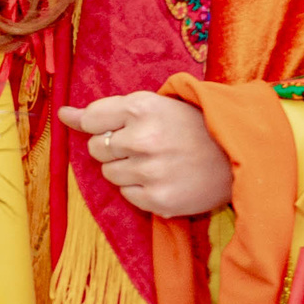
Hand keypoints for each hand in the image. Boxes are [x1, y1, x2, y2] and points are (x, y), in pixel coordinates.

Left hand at [59, 92, 232, 216]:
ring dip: (124, 169)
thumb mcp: (155, 104)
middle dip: (112, 147)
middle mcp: (143, 139)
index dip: (93, 123)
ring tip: (154, 162)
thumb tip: (63, 114)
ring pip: (109, 174)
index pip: (90, 119)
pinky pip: (126, 195)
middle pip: (96, 148)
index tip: (94, 124)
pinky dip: (138, 189)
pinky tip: (161, 178)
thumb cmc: (193, 125)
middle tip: (141, 144)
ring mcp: (150, 172)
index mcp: (141, 108)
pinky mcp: (159, 200)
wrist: (240, 155)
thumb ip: (108, 110)